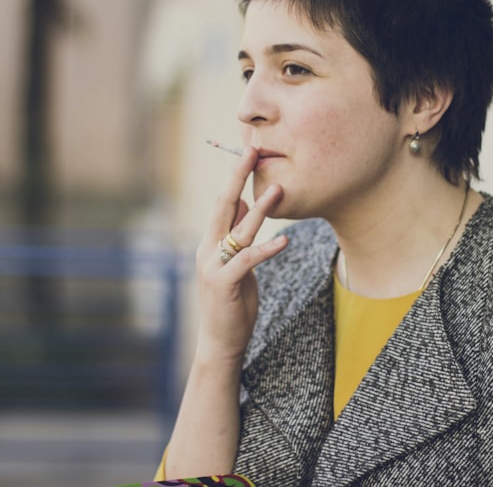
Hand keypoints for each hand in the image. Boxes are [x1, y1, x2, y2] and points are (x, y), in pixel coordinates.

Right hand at [194, 147, 287, 362]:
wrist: (220, 342)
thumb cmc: (232, 303)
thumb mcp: (236, 263)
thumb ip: (236, 235)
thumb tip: (242, 202)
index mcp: (210, 242)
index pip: (223, 202)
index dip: (235, 176)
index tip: (248, 152)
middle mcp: (208, 249)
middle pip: (223, 205)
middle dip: (238, 176)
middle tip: (252, 150)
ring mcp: (213, 266)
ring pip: (239, 230)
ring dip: (260, 208)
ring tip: (278, 189)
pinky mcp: (224, 283)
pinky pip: (248, 260)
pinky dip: (267, 249)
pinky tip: (285, 239)